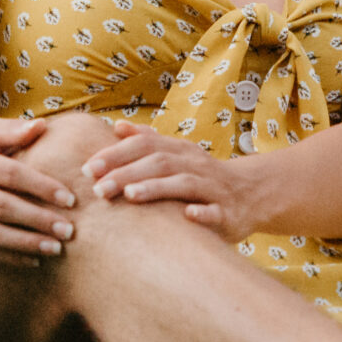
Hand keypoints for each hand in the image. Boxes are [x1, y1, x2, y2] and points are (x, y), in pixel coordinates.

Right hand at [0, 117, 76, 264]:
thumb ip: (11, 131)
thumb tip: (42, 126)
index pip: (9, 173)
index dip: (41, 186)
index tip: (69, 199)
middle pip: (1, 207)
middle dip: (38, 219)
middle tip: (68, 229)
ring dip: (26, 243)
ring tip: (56, 248)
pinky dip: (10, 257)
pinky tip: (35, 259)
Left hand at [80, 124, 254, 239]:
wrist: (252, 193)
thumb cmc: (204, 176)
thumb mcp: (178, 154)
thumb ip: (148, 141)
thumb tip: (117, 126)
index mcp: (179, 151)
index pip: (144, 146)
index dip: (116, 155)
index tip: (88, 169)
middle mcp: (195, 165)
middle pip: (158, 164)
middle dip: (127, 174)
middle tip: (99, 189)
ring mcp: (212, 188)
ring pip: (184, 184)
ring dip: (157, 188)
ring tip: (131, 195)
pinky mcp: (227, 212)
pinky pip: (216, 211)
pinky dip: (203, 213)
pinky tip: (188, 215)